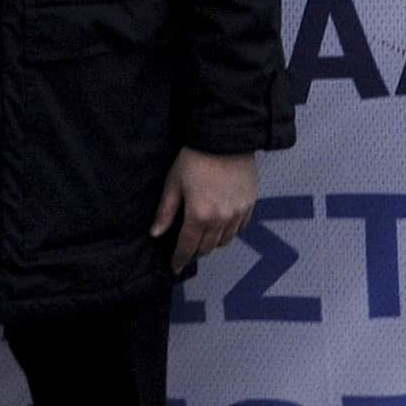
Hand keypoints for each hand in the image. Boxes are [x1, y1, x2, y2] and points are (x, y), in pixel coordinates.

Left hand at [155, 148, 256, 272]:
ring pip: (224, 241)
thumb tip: (155, 234)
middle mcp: (221, 220)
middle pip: (207, 248)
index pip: (187, 247)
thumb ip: (166, 212)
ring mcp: (238, 214)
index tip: (175, 267)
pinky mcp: (250, 205)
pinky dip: (229, 232)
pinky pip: (239, 229)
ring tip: (203, 239)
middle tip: (187, 251)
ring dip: (212, 244)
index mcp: (199, 216)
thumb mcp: (174, 183)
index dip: (179, 259)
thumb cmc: (194, 158)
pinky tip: (221, 226)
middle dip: (195, 252)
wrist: (225, 139)